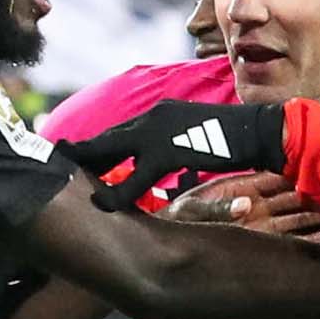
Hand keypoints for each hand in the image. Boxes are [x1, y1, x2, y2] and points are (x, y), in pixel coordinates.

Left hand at [57, 101, 288, 210]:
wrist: (263, 132)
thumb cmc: (236, 140)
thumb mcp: (197, 140)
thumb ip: (174, 149)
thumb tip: (163, 165)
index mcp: (160, 114)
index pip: (120, 132)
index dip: (96, 146)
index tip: (74, 155)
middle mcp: (155, 117)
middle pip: (109, 138)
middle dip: (83, 153)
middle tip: (56, 163)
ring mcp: (161, 131)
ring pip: (116, 153)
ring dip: (92, 169)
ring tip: (68, 184)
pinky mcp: (171, 149)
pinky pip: (139, 175)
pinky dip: (121, 191)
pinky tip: (107, 204)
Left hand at [163, 172, 319, 241]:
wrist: (161, 244)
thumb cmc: (174, 222)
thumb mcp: (191, 210)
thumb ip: (218, 207)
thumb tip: (248, 205)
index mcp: (238, 188)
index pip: (274, 179)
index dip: (296, 174)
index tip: (318, 169)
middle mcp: (253, 205)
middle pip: (292, 199)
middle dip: (316, 197)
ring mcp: (259, 224)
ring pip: (297, 218)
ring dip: (319, 217)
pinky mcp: (259, 242)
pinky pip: (290, 241)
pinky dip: (312, 239)